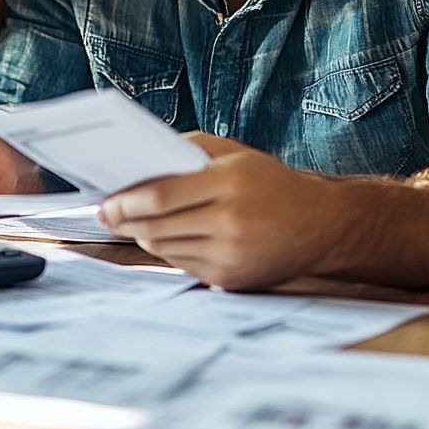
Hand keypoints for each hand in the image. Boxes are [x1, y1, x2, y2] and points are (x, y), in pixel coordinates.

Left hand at [98, 133, 344, 289]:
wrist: (320, 224)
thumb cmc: (271, 184)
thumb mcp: (235, 153)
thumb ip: (190, 150)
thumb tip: (142, 162)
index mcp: (230, 182)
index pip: (160, 196)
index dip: (126, 201)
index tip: (107, 202)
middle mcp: (230, 221)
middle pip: (157, 226)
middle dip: (125, 221)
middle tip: (108, 215)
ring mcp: (232, 254)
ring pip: (166, 248)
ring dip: (143, 236)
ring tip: (134, 224)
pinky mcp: (232, 278)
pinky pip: (183, 265)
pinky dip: (168, 251)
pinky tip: (164, 238)